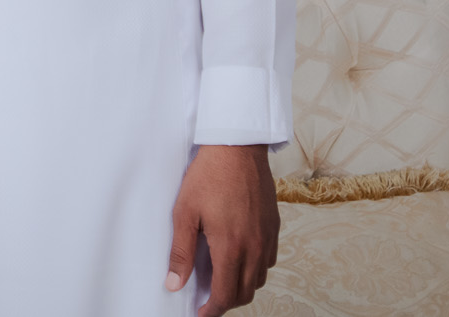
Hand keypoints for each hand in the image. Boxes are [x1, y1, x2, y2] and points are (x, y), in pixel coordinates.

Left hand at [166, 144, 277, 315]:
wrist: (237, 147)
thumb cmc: (208, 176)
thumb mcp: (185, 212)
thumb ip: (180, 251)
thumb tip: (174, 283)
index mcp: (231, 246)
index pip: (226, 294)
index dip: (212, 309)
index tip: (201, 312)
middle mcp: (255, 247)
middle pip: (246, 292)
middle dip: (227, 301)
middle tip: (208, 298)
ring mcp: (267, 237)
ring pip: (260, 278)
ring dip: (242, 285)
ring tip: (222, 279)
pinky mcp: (274, 226)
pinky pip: (269, 260)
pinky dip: (255, 268)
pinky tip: (239, 257)